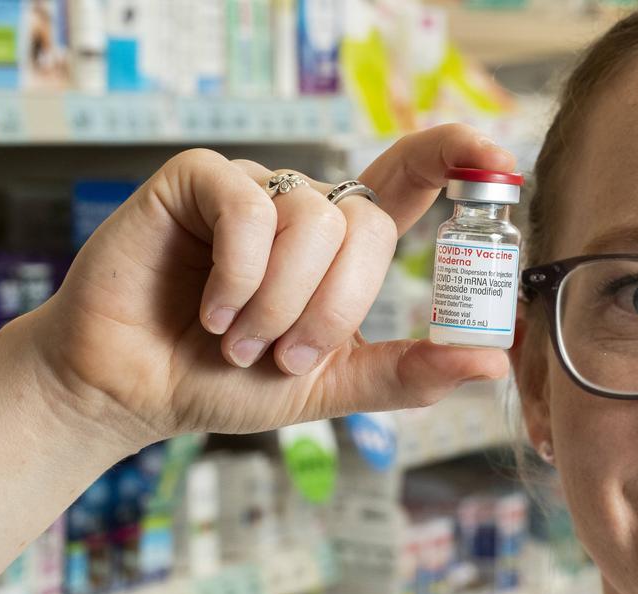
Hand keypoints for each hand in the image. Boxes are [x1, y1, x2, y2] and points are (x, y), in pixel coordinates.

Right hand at [24, 124, 515, 445]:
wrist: (138, 392)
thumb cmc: (229, 382)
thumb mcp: (335, 382)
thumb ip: (412, 372)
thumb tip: (495, 359)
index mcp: (343, 246)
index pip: (412, 178)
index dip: (457, 157)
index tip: (499, 161)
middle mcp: (305, 207)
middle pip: (367, 224)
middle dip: (333, 306)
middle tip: (285, 353)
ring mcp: (253, 188)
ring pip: (313, 220)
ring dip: (281, 301)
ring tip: (241, 338)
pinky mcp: (198, 181)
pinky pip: (252, 208)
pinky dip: (241, 274)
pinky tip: (215, 309)